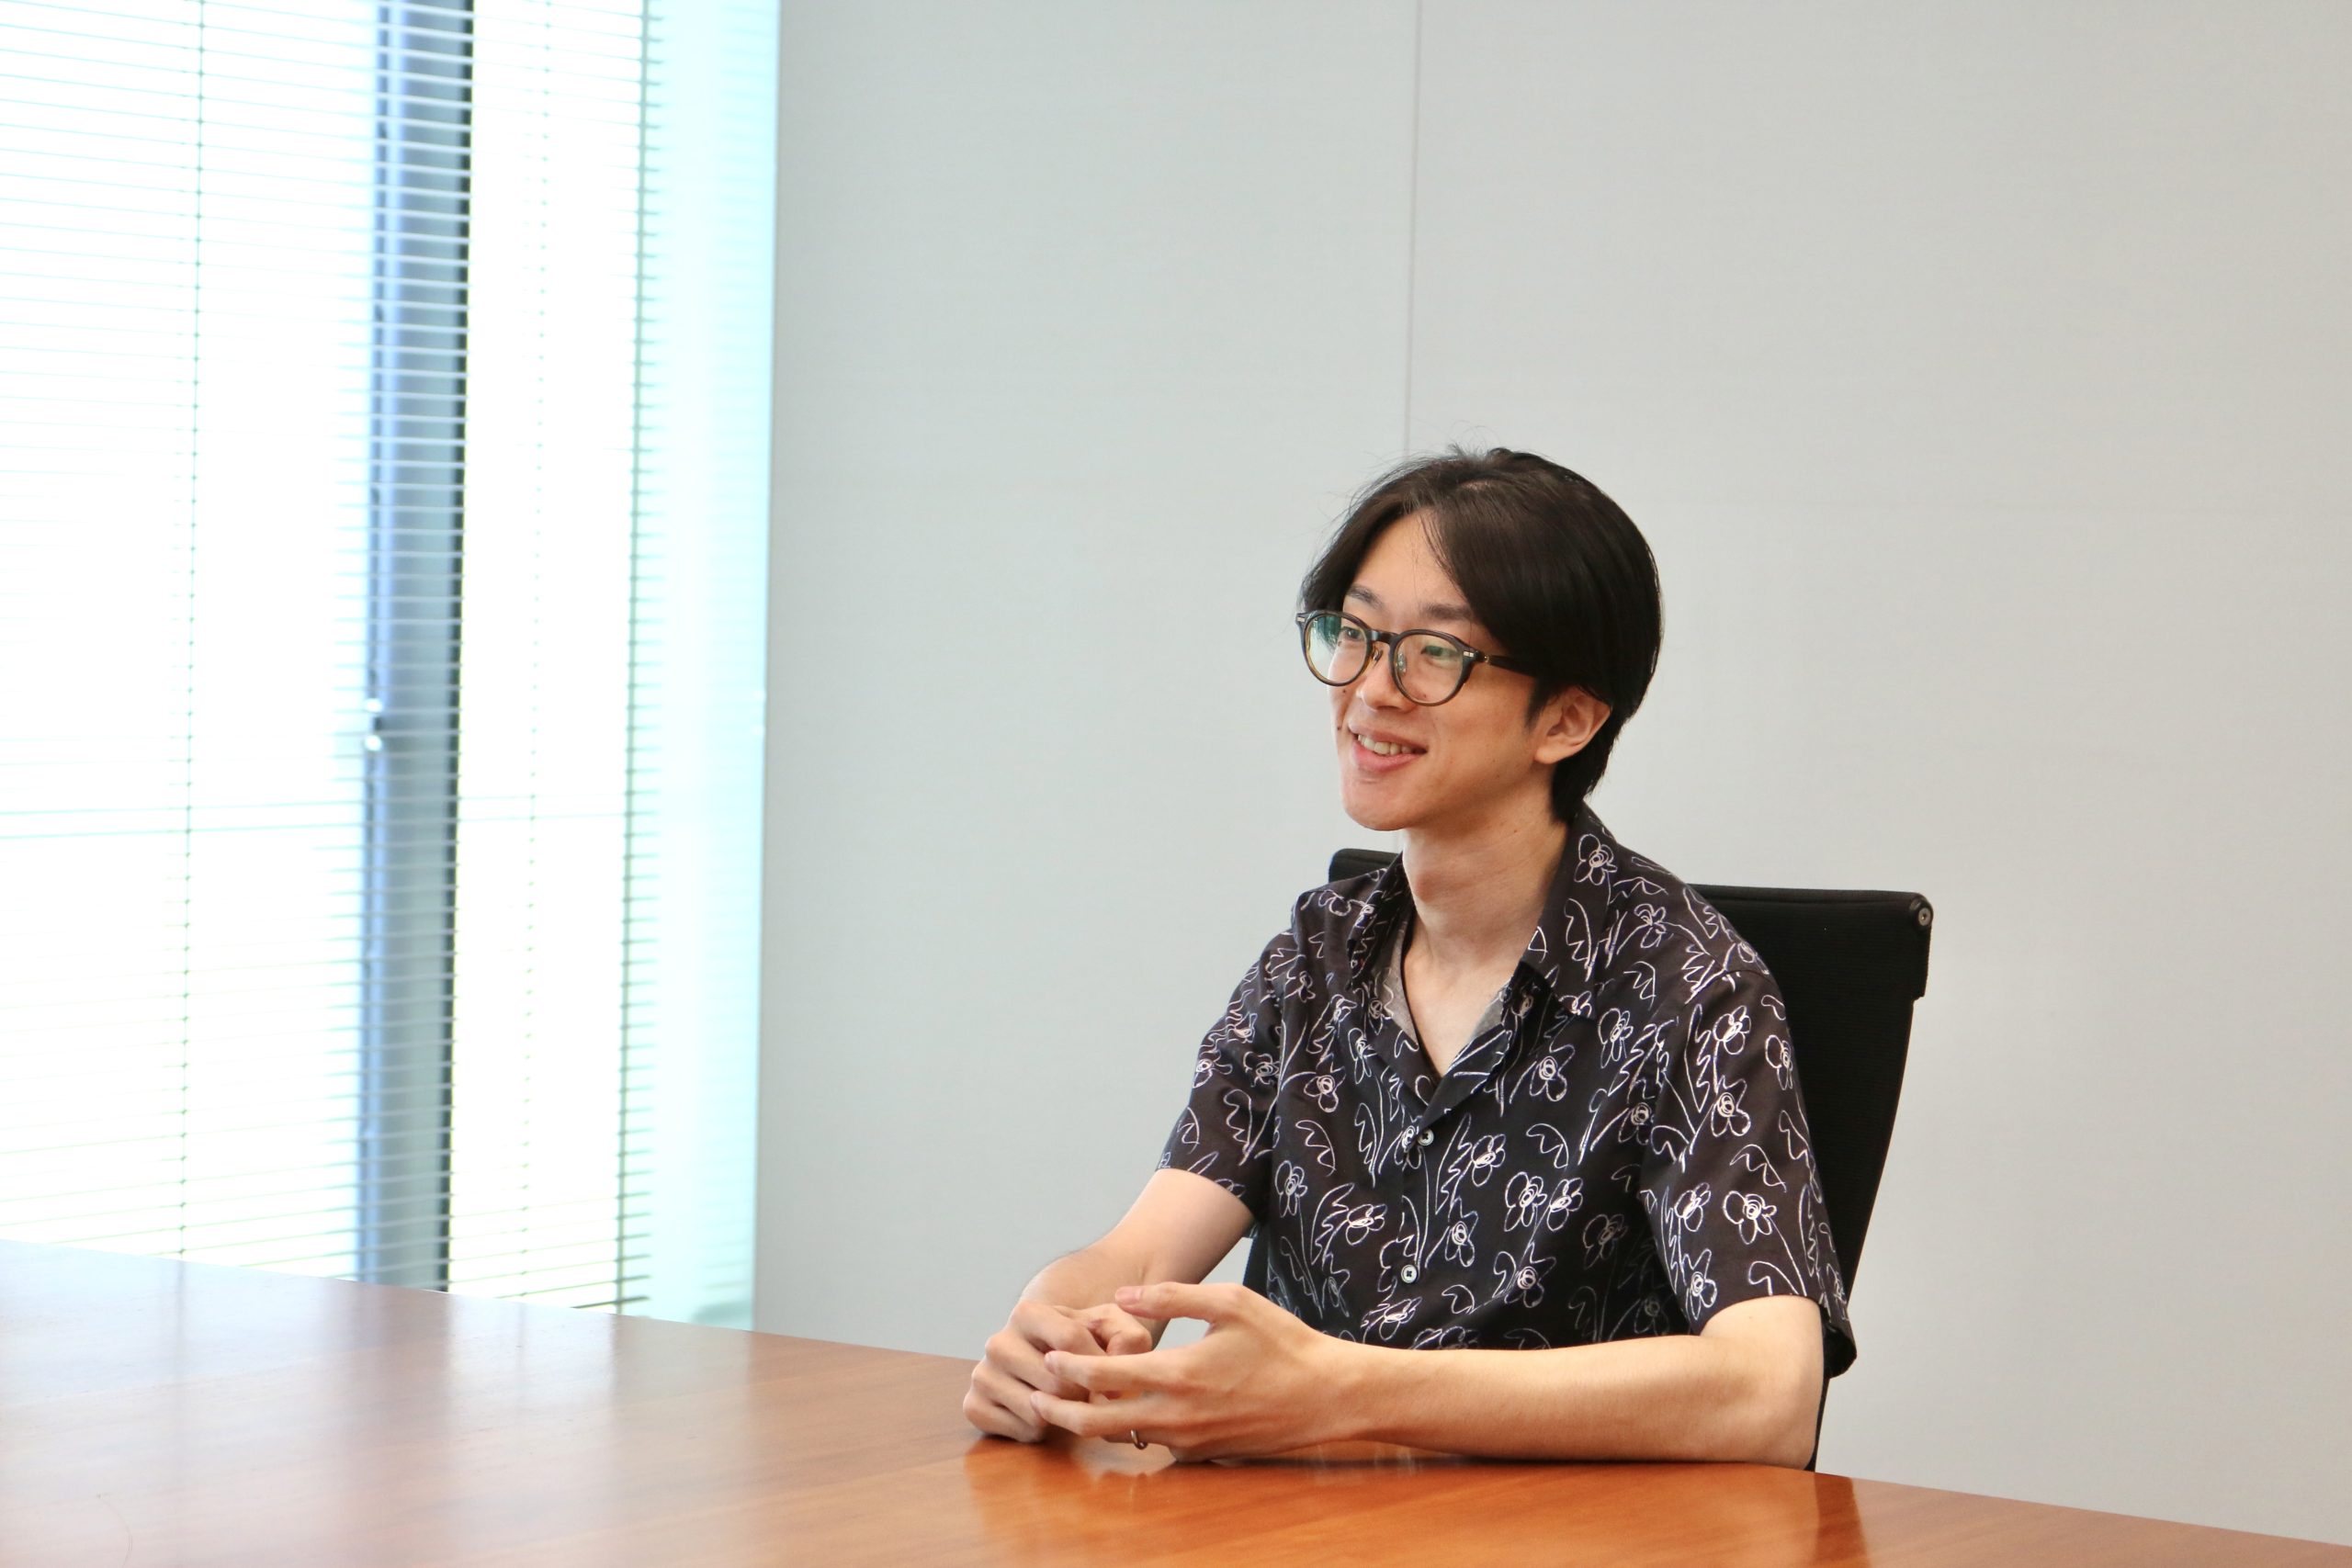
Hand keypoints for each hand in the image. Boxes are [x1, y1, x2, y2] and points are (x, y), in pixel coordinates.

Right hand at [964, 1299, 1156, 1442]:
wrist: (1054, 1361)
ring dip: (1063, 1414)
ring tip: (1067, 1400)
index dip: (1100, 1364)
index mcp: (1026, 1312)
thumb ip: (1127, 1337)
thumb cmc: (1090, 1343)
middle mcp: (997, 1341)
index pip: (1070, 1341)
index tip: (1114, 1373)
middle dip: (1083, 1395)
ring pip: (1039, 1412)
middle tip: (1090, 1392)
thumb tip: (1114, 1368)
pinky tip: (1045, 1412)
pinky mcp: (974, 1406)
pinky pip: (1023, 1431)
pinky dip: (1043, 1430)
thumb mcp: (1115, 1329)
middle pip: (1055, 1384)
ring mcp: (982, 1374)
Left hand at [1027, 1282, 1348, 1460]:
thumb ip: (1172, 1296)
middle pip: (1100, 1424)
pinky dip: (1134, 1432)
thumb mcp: (1230, 1302)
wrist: (1326, 1395)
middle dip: (1061, 1413)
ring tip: (1071, 1406)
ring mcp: (1191, 1441)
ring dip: (1095, 1425)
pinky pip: (1157, 1446)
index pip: (1105, 1375)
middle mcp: (1178, 1415)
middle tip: (1036, 1402)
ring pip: (1126, 1439)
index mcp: (1179, 1373)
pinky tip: (1126, 1413)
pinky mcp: (1205, 1455)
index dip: (1070, 1367)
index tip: (1050, 1357)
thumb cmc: (1281, 1342)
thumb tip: (1122, 1297)